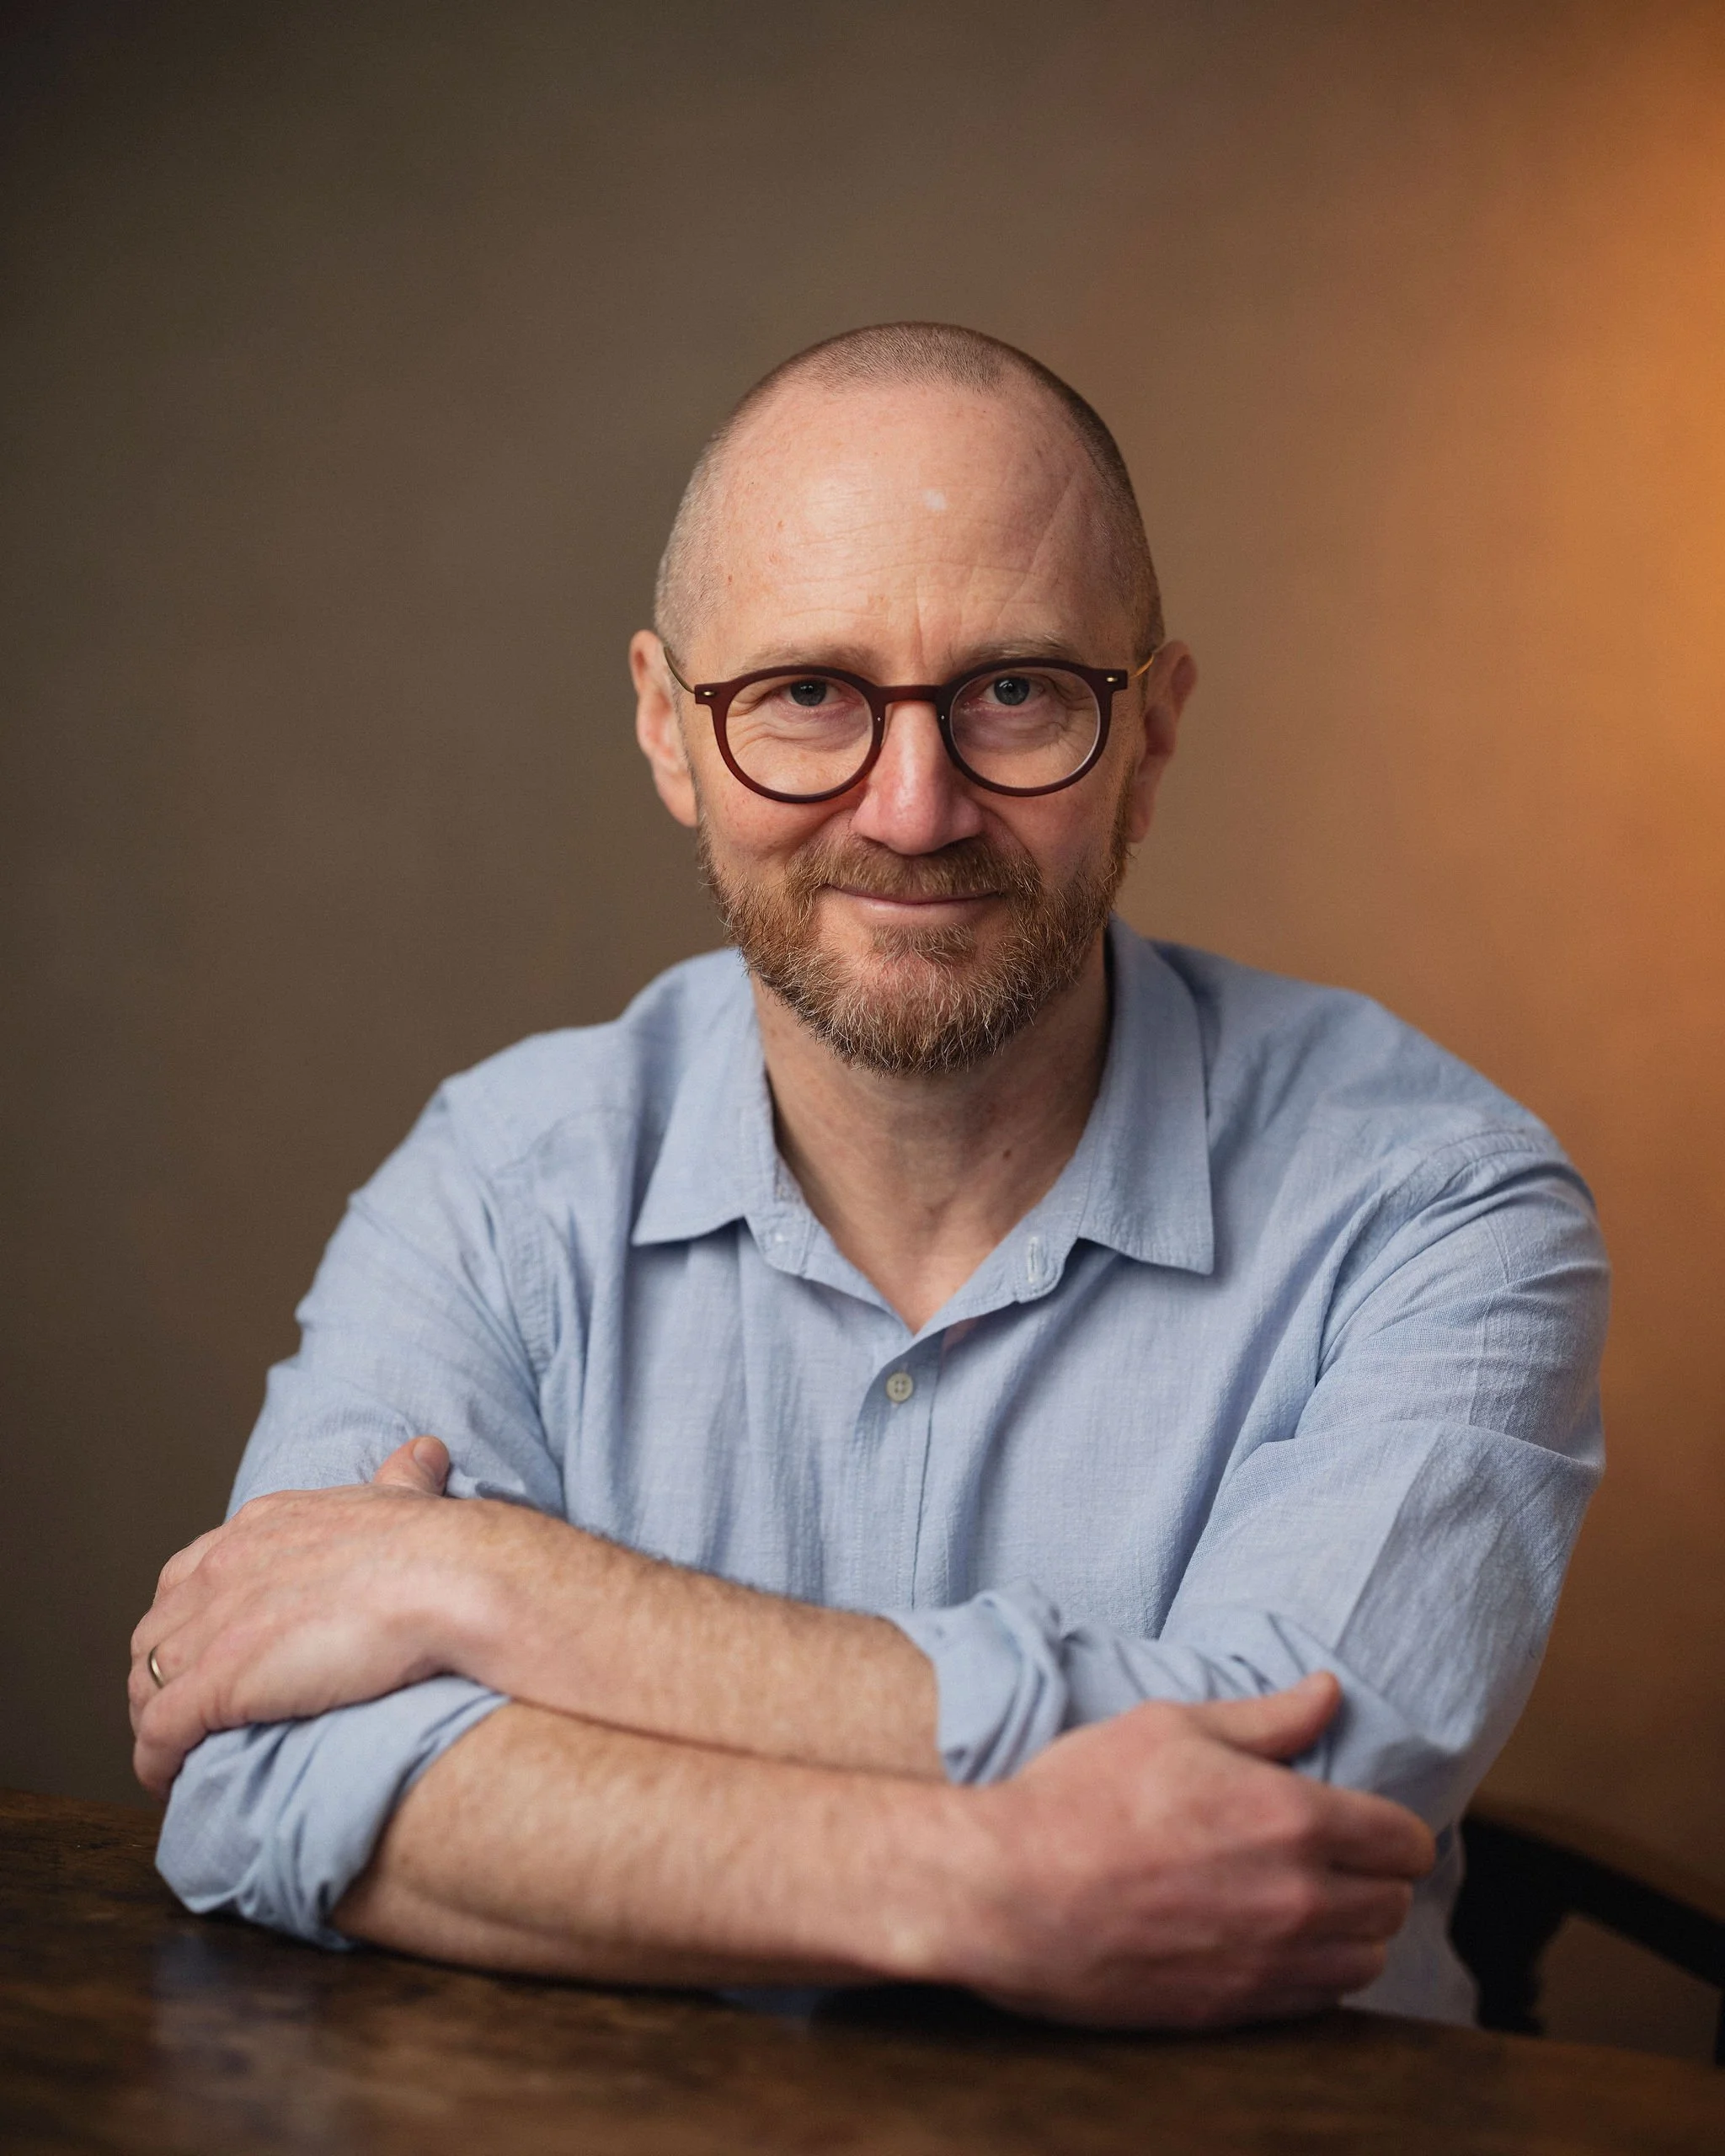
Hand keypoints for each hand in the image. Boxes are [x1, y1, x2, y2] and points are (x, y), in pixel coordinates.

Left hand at [129, 1438, 469, 1798]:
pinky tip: (169, 1779)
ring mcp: (216, 1624)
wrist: (446, 1580)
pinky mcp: (221, 1680)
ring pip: (147, 1683)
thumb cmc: (434, 1545)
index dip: (189, 1617)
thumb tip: (425, 1452)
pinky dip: (155, 1760)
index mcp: (261, 1525)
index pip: (189, 1574)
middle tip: (186, 1709)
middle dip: (161, 1673)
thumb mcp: (406, 1495)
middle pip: (156, 1631)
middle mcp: (224, 1567)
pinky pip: (160, 1730)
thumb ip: (402, 1477)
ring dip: (154, 1721)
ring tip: (177, 1753)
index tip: (206, 1647)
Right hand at [951, 1673, 1433, 2027]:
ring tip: (1306, 1901)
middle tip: (1330, 1855)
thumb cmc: (1083, 1796)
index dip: (1391, 1826)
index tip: (1362, 1818)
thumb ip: (1265, 1718)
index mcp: (1292, 1818)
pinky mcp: (1235, 2011)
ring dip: (1351, 1931)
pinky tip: (1272, 1942)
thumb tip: (1329, 1692)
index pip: (1405, 1841)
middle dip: (1374, 1876)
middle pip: (1395, 1904)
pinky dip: (1313, 1974)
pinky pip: (1318, 2003)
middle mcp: (1297, 1900)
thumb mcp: (1170, 1726)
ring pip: (1365, 1961)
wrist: (1010, 1891)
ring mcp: (1268, 1965)